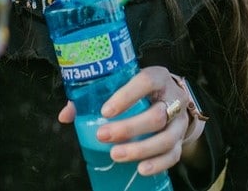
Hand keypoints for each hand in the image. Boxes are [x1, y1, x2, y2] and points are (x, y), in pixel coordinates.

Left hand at [58, 66, 192, 175]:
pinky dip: (157, 164)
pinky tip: (140, 169)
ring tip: (115, 155)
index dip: (126, 96)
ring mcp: (180, 121)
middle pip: (156, 116)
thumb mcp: (123, 82)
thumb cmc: (139, 88)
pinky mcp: (181, 140)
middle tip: (102, 135)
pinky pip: (173, 155)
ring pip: (166, 138)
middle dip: (129, 128)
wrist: (171, 96)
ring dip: (140, 149)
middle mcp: (173, 98)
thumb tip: (66, 115)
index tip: (105, 111)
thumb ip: (93, 95)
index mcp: (156, 77)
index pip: (145, 82)